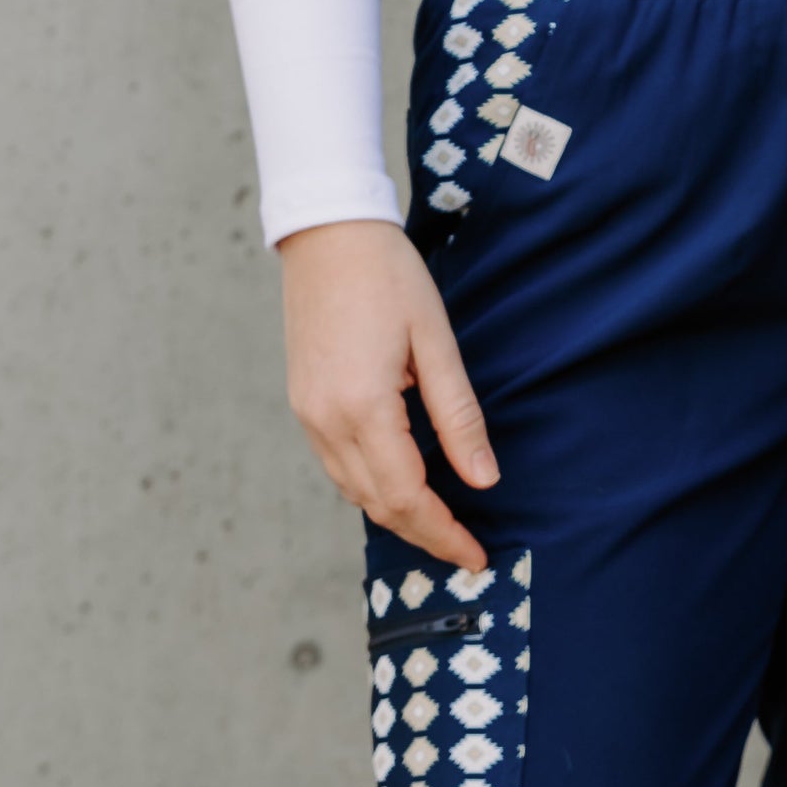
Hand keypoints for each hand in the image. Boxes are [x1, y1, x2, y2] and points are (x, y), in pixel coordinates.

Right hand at [278, 218, 496, 569]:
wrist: (328, 231)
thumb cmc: (388, 274)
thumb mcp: (435, 340)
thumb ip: (458, 416)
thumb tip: (484, 480)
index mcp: (363, 407)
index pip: (407, 497)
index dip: (444, 534)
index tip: (477, 555)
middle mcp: (326, 421)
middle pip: (378, 505)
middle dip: (423, 533)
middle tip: (466, 547)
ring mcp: (307, 414)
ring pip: (353, 491)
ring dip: (396, 513)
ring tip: (441, 521)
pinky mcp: (302, 402)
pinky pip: (337, 465)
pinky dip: (371, 485)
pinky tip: (401, 480)